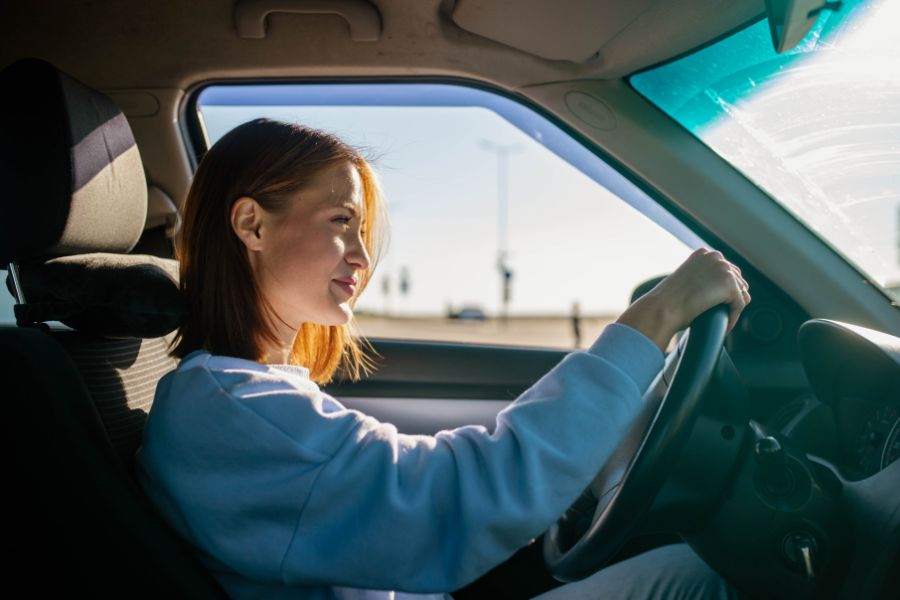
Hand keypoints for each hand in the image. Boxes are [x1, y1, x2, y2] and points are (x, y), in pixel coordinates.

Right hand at [616, 248, 750, 351]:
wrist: (662, 308)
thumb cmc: (667, 300)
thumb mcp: (686, 281)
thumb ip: (700, 278)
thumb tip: (712, 289)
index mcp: (703, 254)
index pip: (726, 270)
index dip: (724, 289)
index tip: (721, 304)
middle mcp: (715, 257)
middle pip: (738, 280)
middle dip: (732, 298)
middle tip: (724, 314)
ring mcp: (723, 269)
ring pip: (740, 293)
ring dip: (733, 308)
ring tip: (724, 321)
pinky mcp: (729, 285)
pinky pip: (739, 305)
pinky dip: (733, 318)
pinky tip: (724, 328)